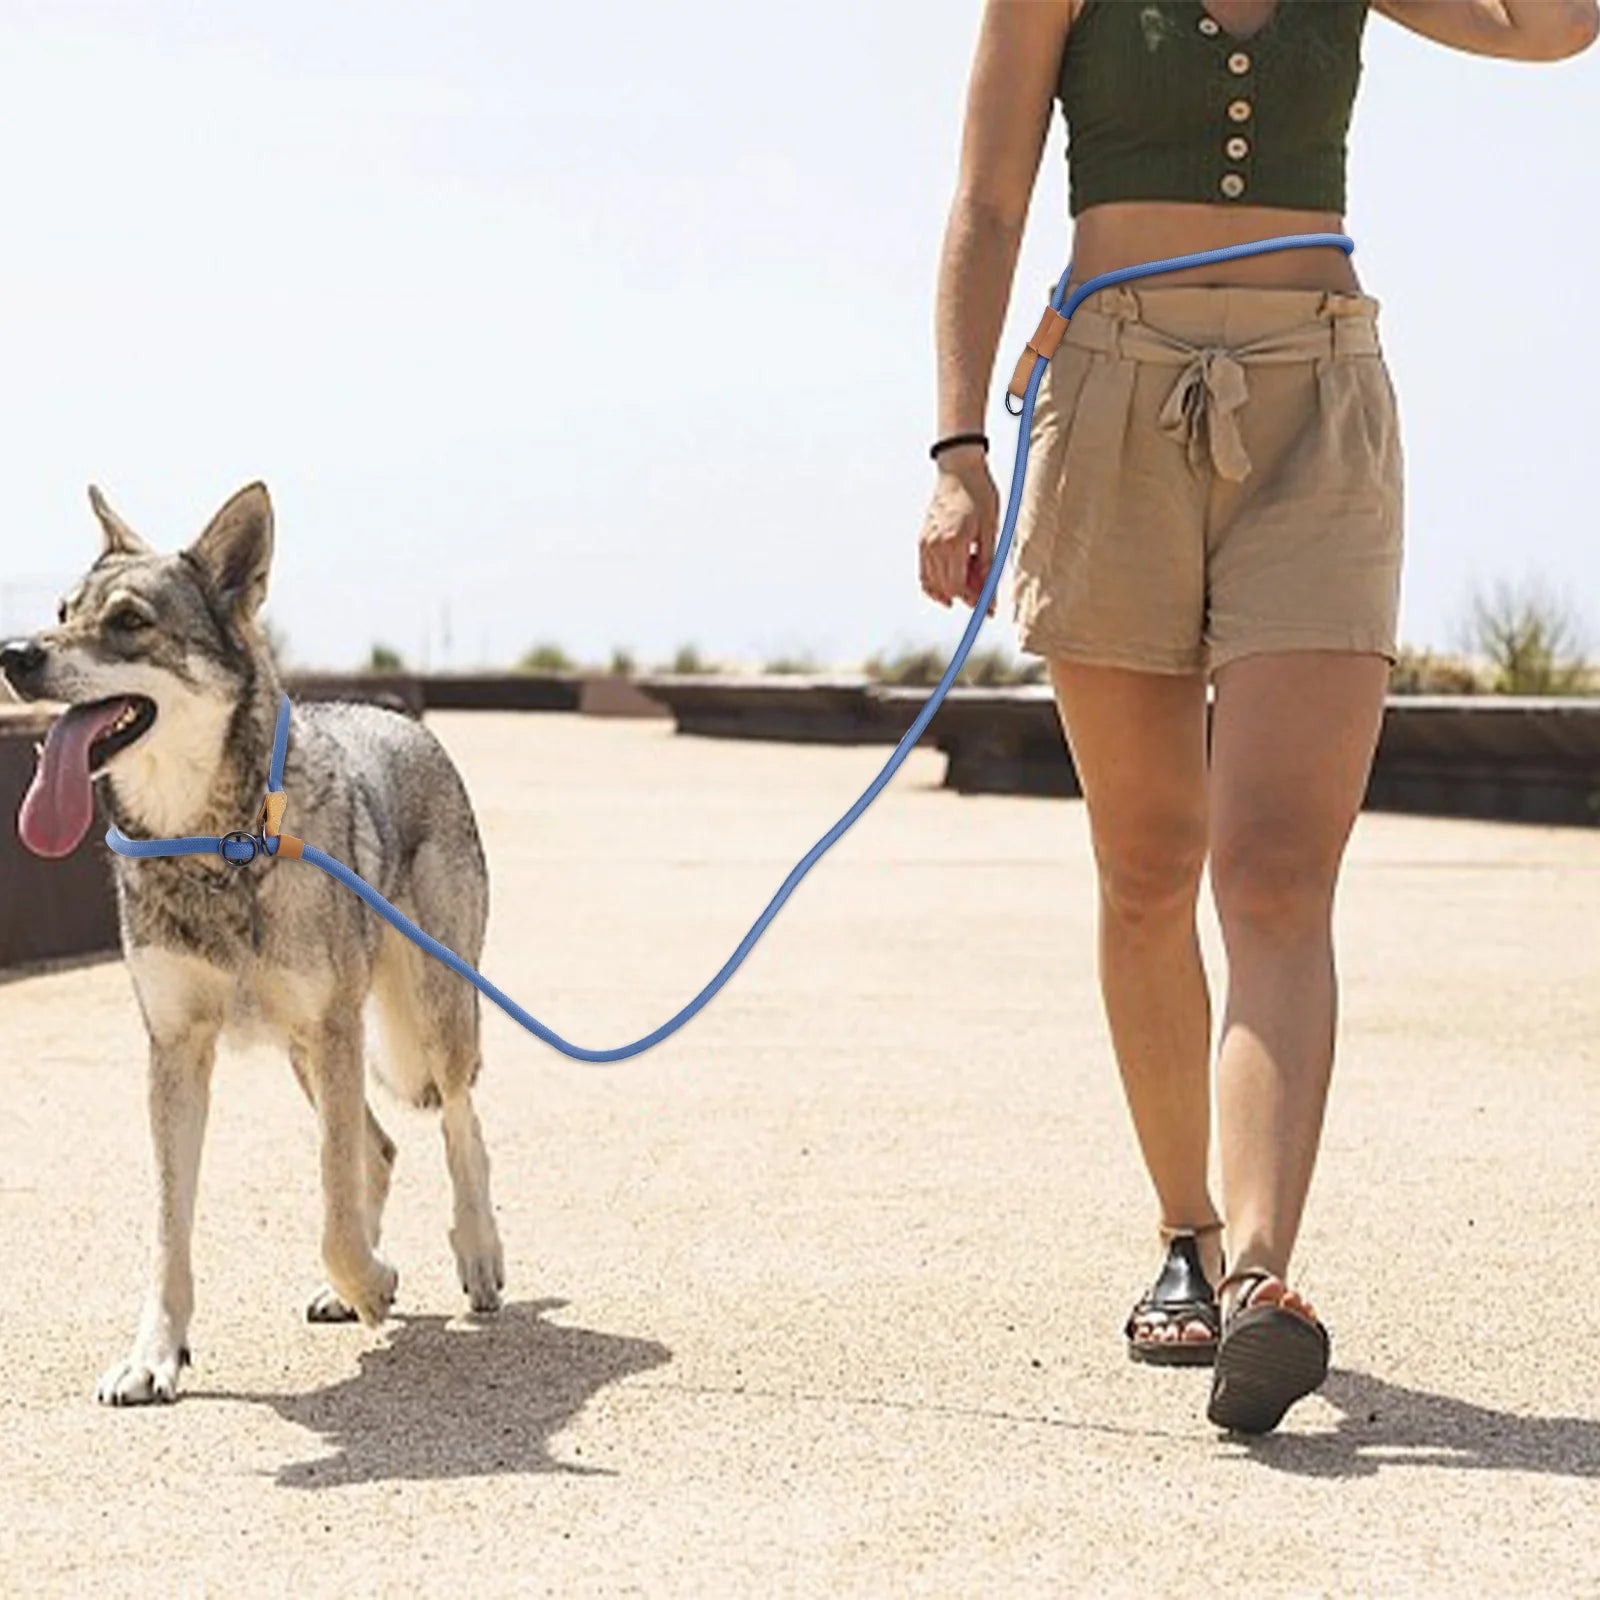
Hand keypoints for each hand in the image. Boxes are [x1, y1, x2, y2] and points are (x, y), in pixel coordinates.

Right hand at [919, 447, 1000, 615]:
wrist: (959, 470)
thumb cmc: (980, 495)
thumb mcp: (992, 529)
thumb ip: (989, 564)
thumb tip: (989, 594)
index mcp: (954, 542)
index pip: (958, 586)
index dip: (974, 600)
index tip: (988, 608)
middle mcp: (935, 545)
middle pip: (946, 588)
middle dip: (966, 596)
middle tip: (984, 593)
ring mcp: (925, 543)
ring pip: (932, 584)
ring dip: (952, 590)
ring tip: (971, 579)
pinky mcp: (922, 540)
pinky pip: (924, 573)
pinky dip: (936, 584)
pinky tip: (951, 582)